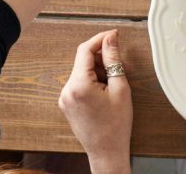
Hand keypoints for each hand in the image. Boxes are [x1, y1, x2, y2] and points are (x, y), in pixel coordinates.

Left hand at [58, 30, 132, 173]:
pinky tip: (106, 87)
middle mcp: (67, 91)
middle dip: (102, 56)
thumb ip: (113, 60)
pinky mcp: (67, 104)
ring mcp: (65, 98)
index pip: (85, 50)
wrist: (106, 152)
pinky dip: (92, 78)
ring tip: (115, 78)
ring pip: (82, 70)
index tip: (114, 35)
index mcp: (78, 85)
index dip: (101, 38)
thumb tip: (111, 38)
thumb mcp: (120, 87)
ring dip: (98, 68)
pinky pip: (79, 82)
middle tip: (120, 62)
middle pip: (83, 60)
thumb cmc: (115, 124)